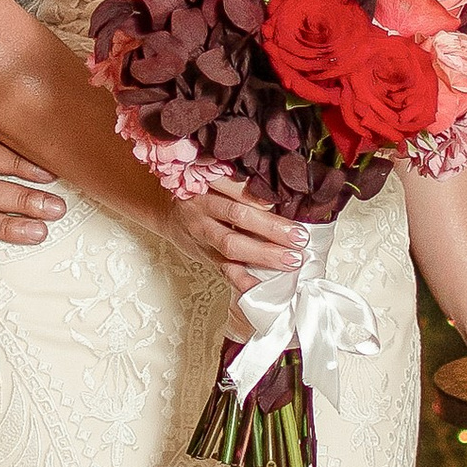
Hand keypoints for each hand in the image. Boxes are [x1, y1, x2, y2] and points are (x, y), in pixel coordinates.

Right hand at [168, 179, 309, 298]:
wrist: (167, 213)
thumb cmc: (200, 193)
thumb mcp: (213, 179)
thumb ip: (240, 185)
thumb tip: (281, 197)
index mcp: (207, 182)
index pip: (234, 185)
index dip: (259, 195)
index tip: (285, 201)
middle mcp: (202, 207)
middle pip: (238, 215)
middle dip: (271, 228)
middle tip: (299, 237)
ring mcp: (202, 233)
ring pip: (231, 243)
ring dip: (263, 254)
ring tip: (290, 260)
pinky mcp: (205, 254)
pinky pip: (224, 269)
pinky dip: (243, 280)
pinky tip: (260, 286)